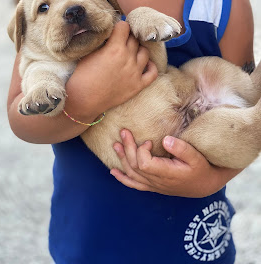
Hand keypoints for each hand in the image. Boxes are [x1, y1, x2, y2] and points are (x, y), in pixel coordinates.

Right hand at [65, 21, 157, 117]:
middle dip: (128, 36)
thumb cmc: (82, 76)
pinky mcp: (138, 86)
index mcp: (115, 48)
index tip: (116, 30)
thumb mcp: (90, 52)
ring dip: (138, 49)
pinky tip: (144, 63)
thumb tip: (111, 33)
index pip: (124, 26)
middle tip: (121, 40)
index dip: (119, 26)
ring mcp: (135, 73)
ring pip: (145, 52)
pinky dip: (150, 66)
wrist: (83, 100)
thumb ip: (103, 41)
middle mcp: (128, 59)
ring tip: (131, 51)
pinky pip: (153, 72)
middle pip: (134, 39)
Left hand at [111, 129, 240, 197]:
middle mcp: (158, 182)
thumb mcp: (196, 157)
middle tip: (124, 132)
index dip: (141, 151)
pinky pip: (134, 184)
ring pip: (132, 175)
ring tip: (116, 145)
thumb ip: (182, 148)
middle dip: (127, 148)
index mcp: (167, 174)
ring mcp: (154, 185)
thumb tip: (165, 139)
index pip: (144, 164)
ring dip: (122, 159)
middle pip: (135, 167)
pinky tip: (113, 172)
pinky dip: (123, 178)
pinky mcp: (153, 186)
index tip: (149, 141)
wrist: (205, 185)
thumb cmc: (201, 168)